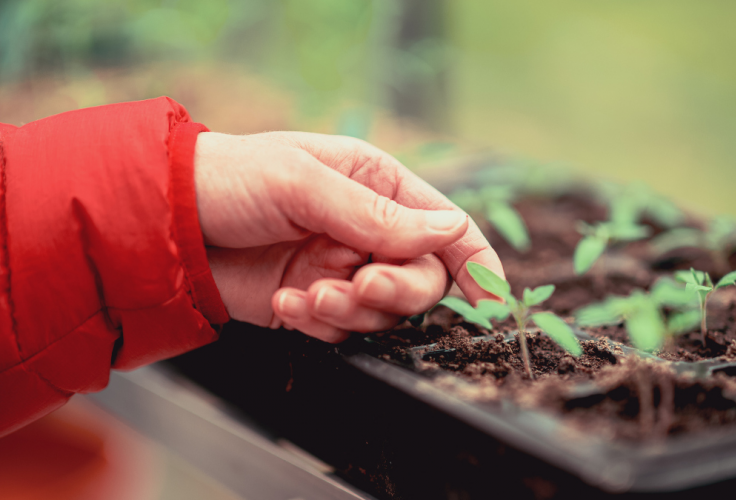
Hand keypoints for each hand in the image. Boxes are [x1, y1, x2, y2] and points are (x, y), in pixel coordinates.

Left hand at [193, 131, 503, 341]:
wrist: (163, 221)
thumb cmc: (231, 179)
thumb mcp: (304, 183)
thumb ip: (377, 215)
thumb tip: (449, 231)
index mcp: (377, 184)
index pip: (446, 226)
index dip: (476, 263)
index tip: (492, 301)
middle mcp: (367, 229)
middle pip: (422, 278)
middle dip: (395, 290)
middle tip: (357, 287)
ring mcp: (340, 267)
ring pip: (383, 312)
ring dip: (350, 311)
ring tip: (307, 296)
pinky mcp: (313, 300)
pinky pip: (340, 329)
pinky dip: (318, 324)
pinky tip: (285, 305)